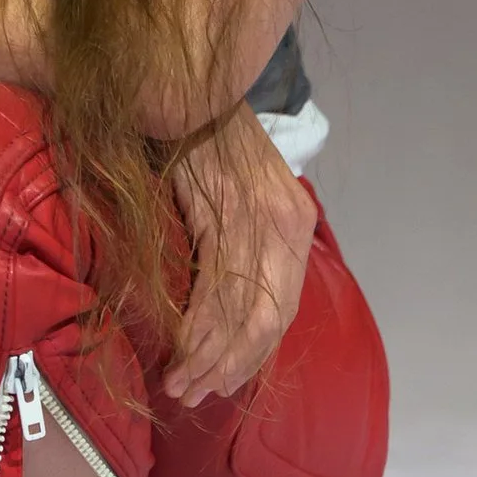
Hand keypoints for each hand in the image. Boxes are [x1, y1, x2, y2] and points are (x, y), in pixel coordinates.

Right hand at [164, 110, 317, 407]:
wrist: (191, 82)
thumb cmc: (206, 140)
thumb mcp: (240, 195)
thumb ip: (240, 241)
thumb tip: (220, 294)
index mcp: (295, 226)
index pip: (282, 309)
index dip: (253, 354)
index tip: (225, 382)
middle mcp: (287, 227)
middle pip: (267, 320)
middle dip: (231, 365)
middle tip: (196, 394)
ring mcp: (260, 221)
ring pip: (240, 311)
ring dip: (209, 356)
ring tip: (181, 385)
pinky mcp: (227, 213)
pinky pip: (216, 285)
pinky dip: (199, 326)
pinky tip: (181, 349)